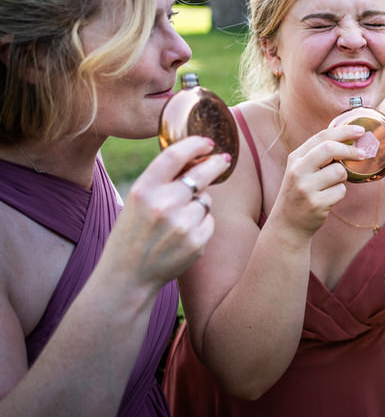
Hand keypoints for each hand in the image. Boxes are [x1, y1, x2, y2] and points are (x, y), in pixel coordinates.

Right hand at [101, 136, 230, 290]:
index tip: (206, 142)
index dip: (194, 144)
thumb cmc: (132, 234)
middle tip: (224, 159)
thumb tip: (194, 160)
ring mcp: (182, 224)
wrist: (128, 275)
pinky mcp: (197, 241)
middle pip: (200, 174)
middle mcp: (163, 205)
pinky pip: (209, 222)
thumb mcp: (137, 202)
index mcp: (143, 190)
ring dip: (198, 206)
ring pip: (205, 201)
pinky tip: (182, 237)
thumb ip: (161, 183)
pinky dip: (201, 226)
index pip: (174, 156)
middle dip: (215, 164)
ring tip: (176, 223)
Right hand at [274, 123, 368, 236]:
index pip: (322, 136)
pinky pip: (341, 191)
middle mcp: (298, 170)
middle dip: (351, 150)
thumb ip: (318, 155)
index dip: (344, 131)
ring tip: (331, 186)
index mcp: (295, 158)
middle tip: (363, 154)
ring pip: (339, 172)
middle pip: (330, 149)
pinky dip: (339, 193)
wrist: (287, 224)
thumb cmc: (301, 193)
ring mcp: (306, 187)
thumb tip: (349, 140)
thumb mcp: (301, 170)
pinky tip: (328, 199)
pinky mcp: (316, 203)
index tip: (360, 130)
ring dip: (343, 178)